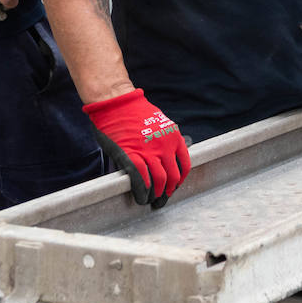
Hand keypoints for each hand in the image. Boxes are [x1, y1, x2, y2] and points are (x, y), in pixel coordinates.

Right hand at [83, 89, 190, 207]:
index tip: (174, 186)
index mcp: (174, 136)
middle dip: (168, 191)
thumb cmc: (133, 111)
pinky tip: (140, 197)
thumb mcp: (158, 122)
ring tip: (150, 200)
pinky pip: (141, 179)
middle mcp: (165, 145)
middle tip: (162, 198)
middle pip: (173, 176)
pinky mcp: (131, 155)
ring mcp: (149, 151)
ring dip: (156, 194)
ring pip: (159, 180)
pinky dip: (142, 192)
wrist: (116, 102)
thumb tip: (164, 158)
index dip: (180, 180)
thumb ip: (163, 140)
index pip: (184, 165)